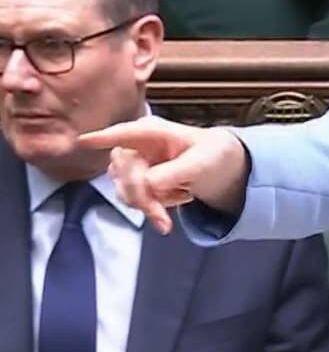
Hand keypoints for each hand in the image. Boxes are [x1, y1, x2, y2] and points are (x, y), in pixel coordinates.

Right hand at [77, 116, 249, 234]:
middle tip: (163, 219)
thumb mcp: (202, 162)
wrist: (222, 170)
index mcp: (154, 131)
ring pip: (124, 191)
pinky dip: (154, 206)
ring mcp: (133, 164)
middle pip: (124, 173)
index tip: (82, 142)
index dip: (102, 137)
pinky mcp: (135, 181)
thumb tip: (147, 184)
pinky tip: (175, 197)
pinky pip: (133, 200)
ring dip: (150, 205)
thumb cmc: (214, 155)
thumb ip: (173, 172)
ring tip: (182, 197)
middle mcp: (137, 145)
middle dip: (142, 198)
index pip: (124, 133)